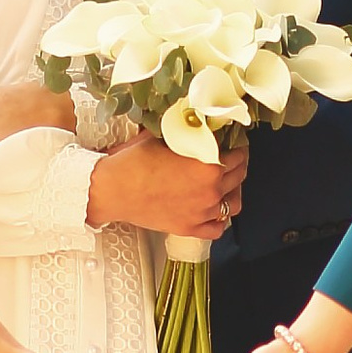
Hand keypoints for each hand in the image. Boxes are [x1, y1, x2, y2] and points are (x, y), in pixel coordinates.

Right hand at [85, 133, 246, 238]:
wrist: (112, 189)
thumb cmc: (133, 163)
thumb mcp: (165, 137)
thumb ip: (188, 133)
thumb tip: (197, 123)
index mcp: (209, 167)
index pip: (239, 155)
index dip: (237, 146)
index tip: (233, 143)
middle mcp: (210, 191)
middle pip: (239, 178)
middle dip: (237, 165)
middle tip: (230, 158)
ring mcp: (201, 213)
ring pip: (233, 204)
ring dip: (232, 192)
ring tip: (225, 184)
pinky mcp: (189, 228)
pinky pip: (217, 229)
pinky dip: (219, 219)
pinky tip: (213, 210)